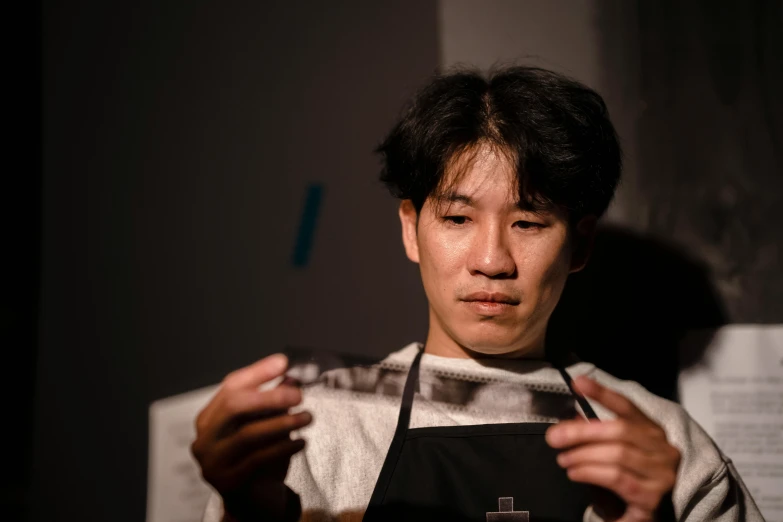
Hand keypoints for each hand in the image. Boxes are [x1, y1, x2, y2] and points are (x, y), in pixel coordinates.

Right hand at [190, 354, 312, 521]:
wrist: (251, 502)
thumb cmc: (257, 457)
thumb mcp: (265, 425)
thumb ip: (273, 402)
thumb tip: (292, 377)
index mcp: (210, 417)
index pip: (230, 386)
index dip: (257, 372)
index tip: (283, 363)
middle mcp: (204, 437)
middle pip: (234, 406)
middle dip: (269, 397)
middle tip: (299, 395)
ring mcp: (212, 461)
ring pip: (248, 434)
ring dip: (283, 423)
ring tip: (308, 417)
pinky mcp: (228, 482)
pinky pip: (259, 459)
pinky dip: (284, 447)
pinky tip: (302, 442)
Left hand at [545, 376, 680, 521]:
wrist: (661, 518)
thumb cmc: (635, 480)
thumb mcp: (621, 454)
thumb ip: (601, 435)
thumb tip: (572, 419)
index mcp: (654, 433)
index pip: (628, 407)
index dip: (602, 393)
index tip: (577, 383)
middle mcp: (663, 450)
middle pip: (619, 430)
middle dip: (581, 432)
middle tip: (554, 437)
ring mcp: (662, 474)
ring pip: (617, 454)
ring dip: (583, 455)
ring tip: (563, 459)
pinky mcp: (653, 498)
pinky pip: (617, 478)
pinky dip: (591, 472)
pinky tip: (575, 473)